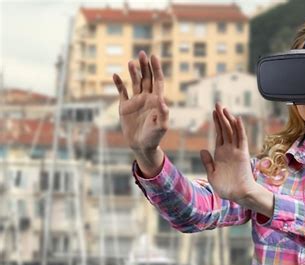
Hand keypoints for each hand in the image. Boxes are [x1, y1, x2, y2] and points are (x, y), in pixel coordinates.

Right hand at [113, 51, 168, 175]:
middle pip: (146, 78)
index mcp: (157, 100)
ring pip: (135, 82)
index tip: (154, 56)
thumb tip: (162, 101)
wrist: (141, 146)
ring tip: (131, 62)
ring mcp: (136, 101)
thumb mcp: (161, 126)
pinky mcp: (125, 106)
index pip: (158, 81)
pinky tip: (116, 75)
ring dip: (133, 72)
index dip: (156, 69)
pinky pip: (121, 92)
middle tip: (141, 54)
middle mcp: (147, 98)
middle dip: (144, 66)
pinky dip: (119, 83)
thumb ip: (163, 114)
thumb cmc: (154, 137)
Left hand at [200, 104, 258, 203]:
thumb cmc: (226, 187)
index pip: (219, 134)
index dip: (216, 123)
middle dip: (221, 117)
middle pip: (225, 129)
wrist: (239, 195)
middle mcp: (229, 150)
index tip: (214, 112)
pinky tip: (237, 119)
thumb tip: (202, 150)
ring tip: (224, 108)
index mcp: (220, 154)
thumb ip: (208, 162)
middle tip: (217, 104)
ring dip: (228, 119)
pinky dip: (239, 129)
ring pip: (232, 131)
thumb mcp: (212, 174)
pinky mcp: (243, 154)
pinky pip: (241, 139)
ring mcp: (236, 151)